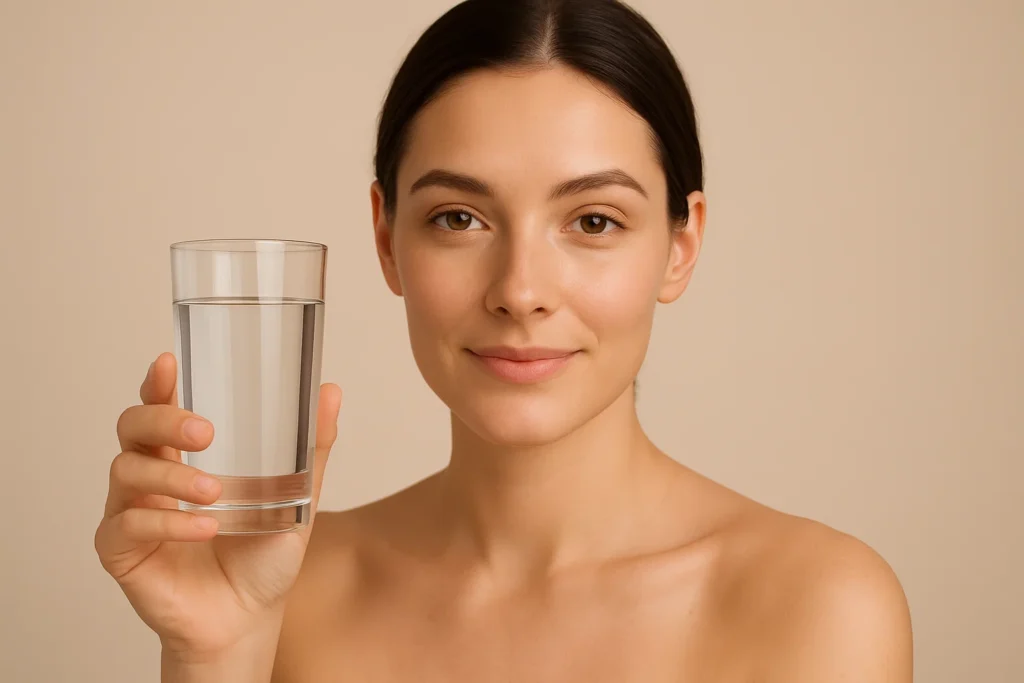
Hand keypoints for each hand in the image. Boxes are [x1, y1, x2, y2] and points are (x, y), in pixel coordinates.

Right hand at [94, 352, 341, 657]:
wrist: (249, 616)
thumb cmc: (262, 552)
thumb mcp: (296, 496)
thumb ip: (310, 448)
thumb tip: (330, 392)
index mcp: (184, 454)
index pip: (159, 406)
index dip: (158, 382)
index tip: (169, 363)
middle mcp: (151, 475)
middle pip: (133, 426)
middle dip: (164, 419)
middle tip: (206, 430)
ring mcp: (130, 510)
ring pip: (127, 470)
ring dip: (173, 476)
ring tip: (215, 493)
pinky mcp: (120, 549)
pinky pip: (129, 524)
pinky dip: (169, 522)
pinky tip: (204, 529)